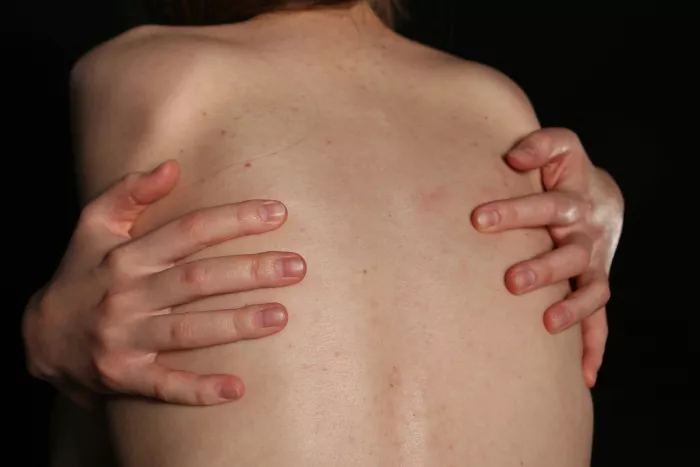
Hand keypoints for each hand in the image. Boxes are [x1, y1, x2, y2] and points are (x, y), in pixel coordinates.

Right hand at [23, 160, 305, 405]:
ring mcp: (124, 339)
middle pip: (196, 280)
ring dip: (235, 324)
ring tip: (281, 316)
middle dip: (249, 272)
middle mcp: (126, 296)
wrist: (42, 337)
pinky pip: (165, 386)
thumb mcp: (93, 226)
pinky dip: (199, 390)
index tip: (277, 213)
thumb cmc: (82, 274)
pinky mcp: (124, 375)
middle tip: (296, 266)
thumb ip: (129, 192)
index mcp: (126, 256)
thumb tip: (172, 166)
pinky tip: (237, 388)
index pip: (188, 231)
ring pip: (187, 330)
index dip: (233, 220)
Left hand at [471, 128, 622, 387]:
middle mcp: (586, 236)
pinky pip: (601, 321)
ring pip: (589, 289)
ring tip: (546, 323)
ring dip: (571, 309)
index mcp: (574, 201)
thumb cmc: (563, 172)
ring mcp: (593, 265)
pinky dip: (594, 348)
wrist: (600, 196)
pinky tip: (583, 377)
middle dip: (542, 267)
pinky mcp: (594, 287)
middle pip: (568, 253)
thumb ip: (537, 145)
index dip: (515, 211)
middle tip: (511, 281)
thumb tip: (511, 158)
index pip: (546, 206)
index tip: (478, 220)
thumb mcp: (559, 147)